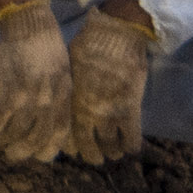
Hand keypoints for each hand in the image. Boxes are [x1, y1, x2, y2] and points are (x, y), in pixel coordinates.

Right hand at [0, 0, 73, 162]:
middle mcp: (49, 96)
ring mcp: (30, 92)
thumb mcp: (62, 69)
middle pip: (38, 136)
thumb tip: (49, 117)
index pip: (60, 131)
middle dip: (23, 150)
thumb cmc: (45, 44)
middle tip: (12, 153)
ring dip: (6, 140)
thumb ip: (57, 93)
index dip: (50, 148)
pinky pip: (0, 116)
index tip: (39, 156)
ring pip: (17, 130)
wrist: (29, 20)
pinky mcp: (9, 85)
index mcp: (64, 92)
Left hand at [60, 4, 155, 162]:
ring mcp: (109, 113)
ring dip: (112, 152)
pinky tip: (131, 148)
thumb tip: (60, 98)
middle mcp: (87, 113)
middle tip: (97, 158)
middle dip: (92, 156)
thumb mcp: (68, 67)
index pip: (66, 135)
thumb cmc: (88, 46)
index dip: (71, 146)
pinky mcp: (130, 109)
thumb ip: (67, 88)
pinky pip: (131, 137)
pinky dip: (131, 146)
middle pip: (88, 147)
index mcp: (71, 103)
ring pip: (110, 146)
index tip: (75, 149)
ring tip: (114, 152)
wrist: (115, 35)